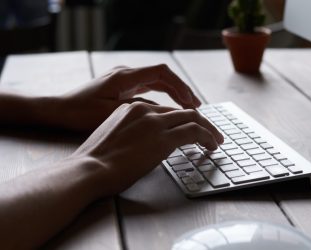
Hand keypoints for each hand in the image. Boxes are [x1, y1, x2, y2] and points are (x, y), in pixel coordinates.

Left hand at [55, 64, 200, 130]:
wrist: (58, 110)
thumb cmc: (80, 112)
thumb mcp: (112, 113)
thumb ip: (140, 110)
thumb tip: (166, 114)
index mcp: (125, 76)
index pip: (162, 73)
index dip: (180, 86)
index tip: (192, 101)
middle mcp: (126, 74)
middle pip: (162, 77)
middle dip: (181, 90)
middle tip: (196, 106)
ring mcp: (124, 80)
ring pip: (156, 83)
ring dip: (173, 94)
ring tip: (188, 108)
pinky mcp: (122, 89)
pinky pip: (148, 90)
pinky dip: (161, 98)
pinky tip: (168, 111)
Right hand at [71, 102, 223, 195]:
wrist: (89, 169)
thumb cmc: (95, 161)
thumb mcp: (113, 138)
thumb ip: (131, 133)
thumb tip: (146, 144)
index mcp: (130, 108)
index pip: (165, 111)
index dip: (180, 120)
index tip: (189, 129)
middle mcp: (144, 109)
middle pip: (181, 112)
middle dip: (200, 122)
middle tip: (211, 133)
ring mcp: (154, 121)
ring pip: (192, 118)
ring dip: (207, 129)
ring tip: (216, 140)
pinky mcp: (163, 137)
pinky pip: (194, 131)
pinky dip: (207, 136)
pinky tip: (212, 145)